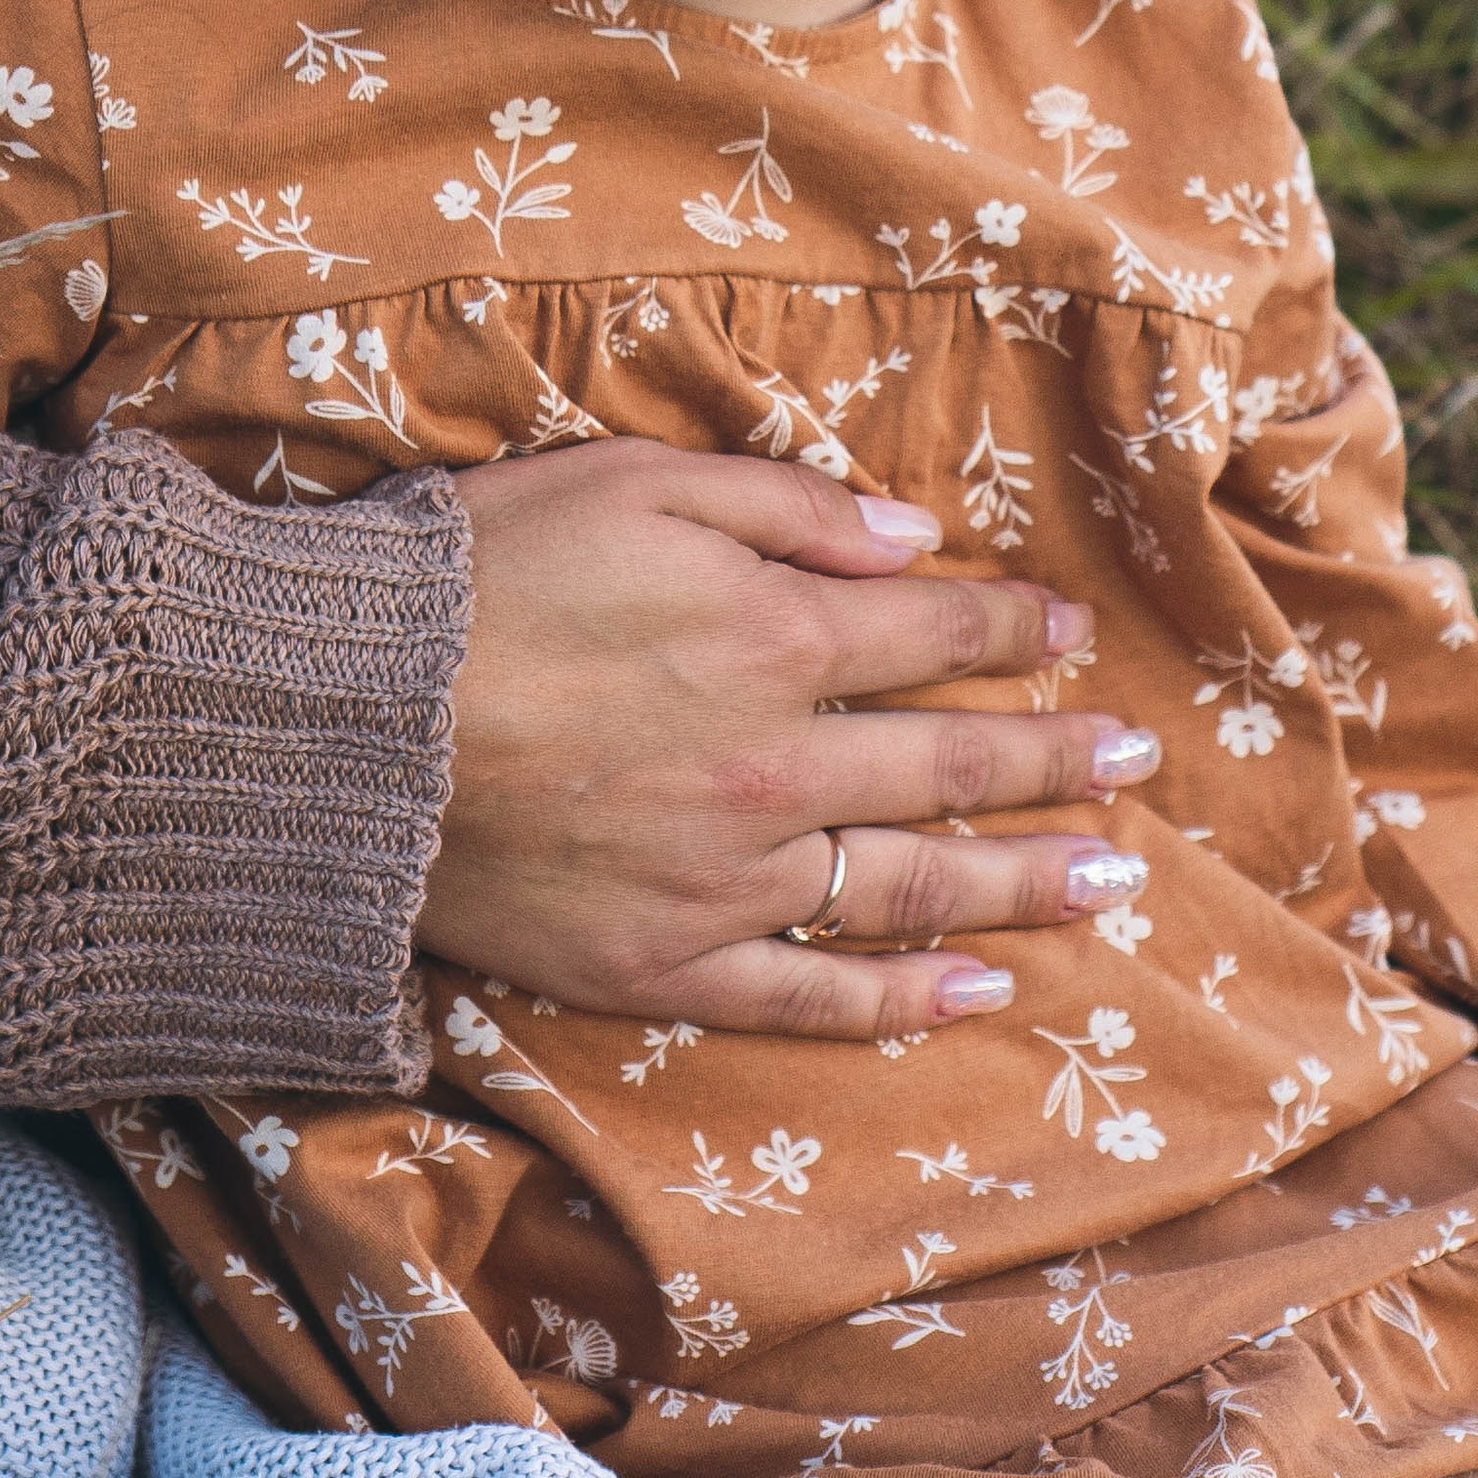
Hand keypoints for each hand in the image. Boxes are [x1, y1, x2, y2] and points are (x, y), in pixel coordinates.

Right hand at [418, 440, 1160, 1042]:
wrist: (340, 722)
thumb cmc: (483, 575)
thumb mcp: (640, 480)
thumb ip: (790, 506)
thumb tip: (914, 541)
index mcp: (776, 635)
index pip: (935, 633)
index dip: (1015, 630)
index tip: (1070, 634)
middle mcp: (776, 765)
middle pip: (949, 765)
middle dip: (1055, 758)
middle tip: (1137, 762)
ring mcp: (726, 877)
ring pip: (908, 884)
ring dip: (1022, 881)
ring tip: (1110, 880)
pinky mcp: (663, 962)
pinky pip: (811, 996)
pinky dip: (902, 998)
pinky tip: (980, 991)